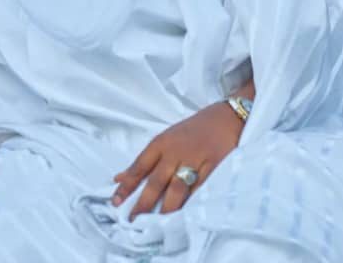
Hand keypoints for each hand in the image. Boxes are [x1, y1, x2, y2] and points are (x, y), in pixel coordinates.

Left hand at [111, 102, 243, 220]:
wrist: (227, 117)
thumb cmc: (193, 130)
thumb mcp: (167, 138)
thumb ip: (146, 160)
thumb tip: (119, 178)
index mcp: (162, 143)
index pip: (140, 166)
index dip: (127, 185)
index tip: (115, 202)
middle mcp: (176, 151)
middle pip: (156, 181)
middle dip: (143, 202)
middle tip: (133, 219)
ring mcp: (196, 160)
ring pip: (177, 189)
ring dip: (166, 208)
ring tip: (157, 224)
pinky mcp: (215, 167)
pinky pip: (201, 190)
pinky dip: (192, 204)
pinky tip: (185, 216)